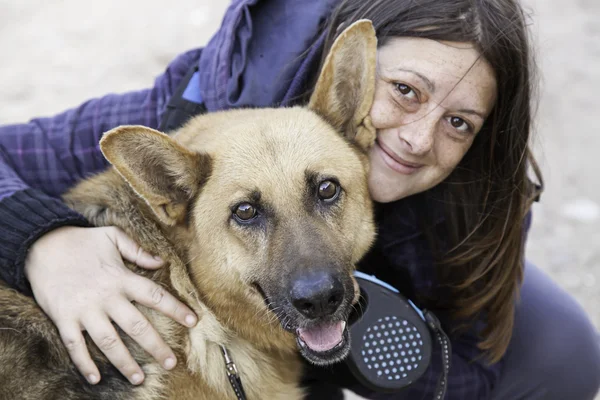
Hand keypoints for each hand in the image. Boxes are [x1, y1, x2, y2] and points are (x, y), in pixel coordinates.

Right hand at [25, 226, 197, 384]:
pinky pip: (75, 346)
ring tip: (139, 378)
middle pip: (137, 326)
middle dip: (156, 347)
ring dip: (125, 363)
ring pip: (109, 342)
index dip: (176, 309)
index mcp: (122, 278)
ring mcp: (85, 310)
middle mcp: (106, 297)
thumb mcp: (112, 236)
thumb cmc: (81, 241)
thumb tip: (161, 261)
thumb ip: (137, 250)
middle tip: (171, 362)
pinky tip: (95, 378)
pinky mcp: (64, 318)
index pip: (155, 296)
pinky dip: (84, 364)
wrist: (42, 245)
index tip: (193, 321)